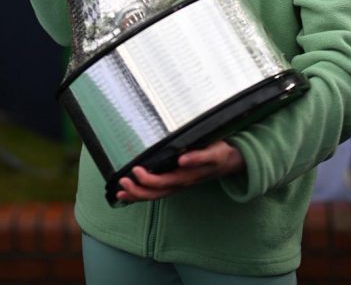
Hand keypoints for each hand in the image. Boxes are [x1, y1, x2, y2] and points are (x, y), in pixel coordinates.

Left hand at [115, 140, 243, 203]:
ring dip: (137, 195)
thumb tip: (182, 160)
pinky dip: (142, 193)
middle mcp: (180, 184)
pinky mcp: (176, 182)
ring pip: (154, 195)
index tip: (136, 170)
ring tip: (120, 191)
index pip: (163, 183)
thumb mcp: (213, 153)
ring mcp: (177, 185)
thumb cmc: (219, 154)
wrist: (230, 161)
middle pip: (155, 193)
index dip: (148, 179)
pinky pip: (157, 192)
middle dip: (137, 191)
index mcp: (186, 177)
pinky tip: (130, 192)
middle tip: (122, 182)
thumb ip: (198, 157)